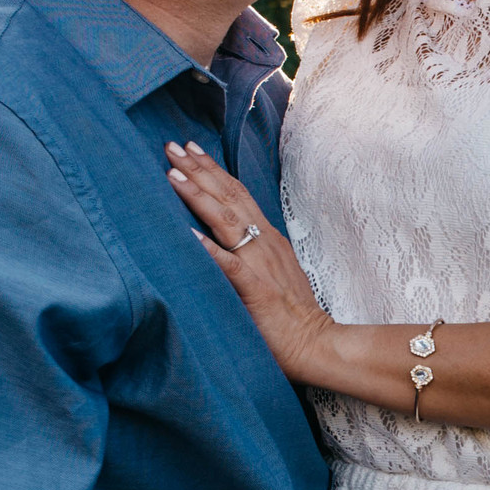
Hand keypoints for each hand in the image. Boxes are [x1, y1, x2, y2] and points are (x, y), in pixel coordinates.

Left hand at [167, 145, 334, 381]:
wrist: (316, 344)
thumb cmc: (292, 315)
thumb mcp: (273, 273)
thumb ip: (250, 253)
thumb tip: (222, 240)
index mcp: (268, 239)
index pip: (238, 195)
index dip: (213, 171)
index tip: (190, 150)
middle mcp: (265, 243)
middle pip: (229, 197)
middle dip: (199, 170)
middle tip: (172, 146)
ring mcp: (261, 265)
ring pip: (227, 221)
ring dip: (199, 195)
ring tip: (173, 174)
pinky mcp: (256, 290)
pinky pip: (230, 265)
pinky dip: (209, 248)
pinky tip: (188, 234)